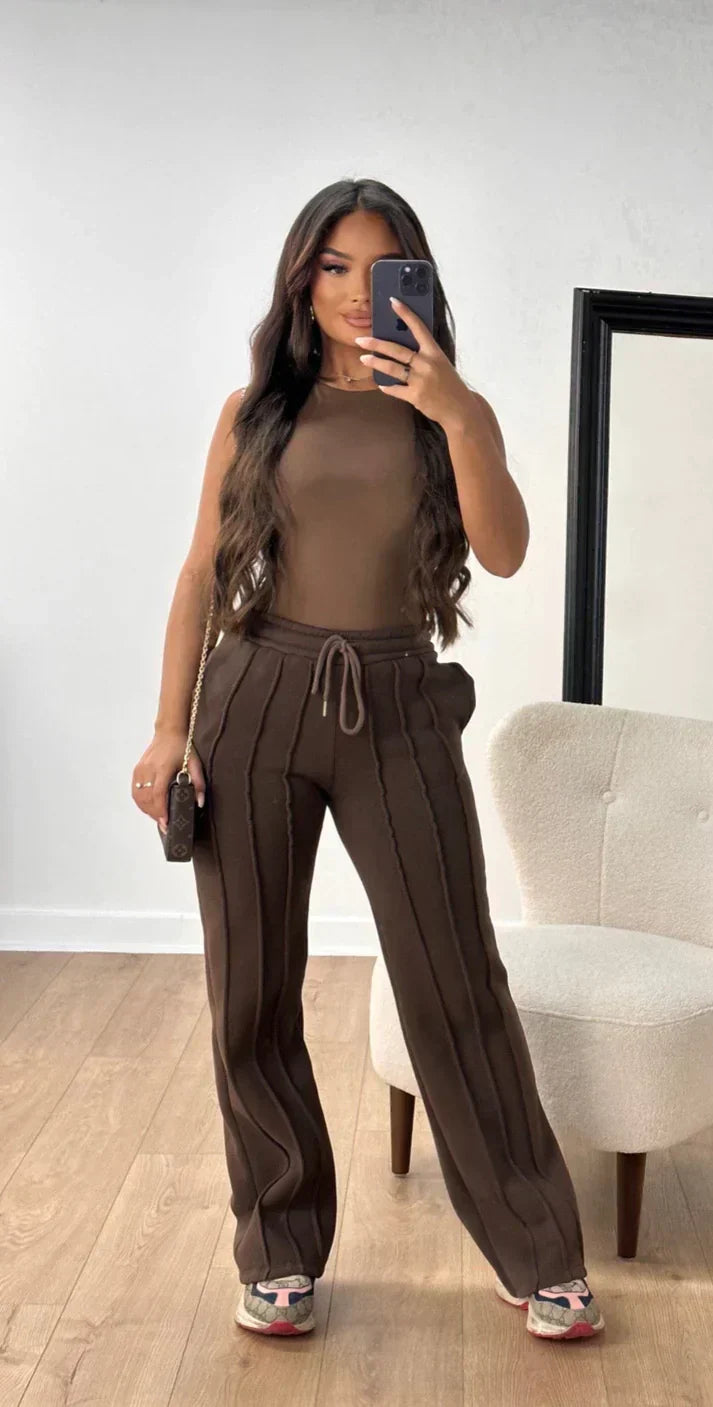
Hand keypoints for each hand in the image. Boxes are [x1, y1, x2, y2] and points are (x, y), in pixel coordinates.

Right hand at [131, 729, 205, 834]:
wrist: (168, 732)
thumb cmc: (182, 747)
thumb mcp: (195, 764)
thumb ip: (199, 784)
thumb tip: (200, 803)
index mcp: (162, 768)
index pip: (158, 794)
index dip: (160, 810)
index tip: (166, 822)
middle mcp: (148, 770)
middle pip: (147, 799)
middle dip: (155, 815)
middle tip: (165, 825)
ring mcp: (140, 770)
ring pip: (139, 797)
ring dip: (147, 810)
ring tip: (158, 818)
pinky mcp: (137, 771)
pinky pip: (135, 791)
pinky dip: (141, 802)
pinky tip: (150, 808)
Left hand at [354, 296, 471, 427]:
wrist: (460, 409)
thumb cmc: (449, 385)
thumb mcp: (441, 365)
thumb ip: (424, 356)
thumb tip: (402, 348)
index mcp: (434, 352)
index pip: (418, 328)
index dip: (405, 314)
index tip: (393, 302)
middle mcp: (427, 364)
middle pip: (397, 350)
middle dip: (376, 344)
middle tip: (361, 340)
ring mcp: (420, 380)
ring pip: (392, 368)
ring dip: (376, 363)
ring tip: (363, 359)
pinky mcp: (415, 396)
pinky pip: (395, 389)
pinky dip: (387, 387)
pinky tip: (381, 384)